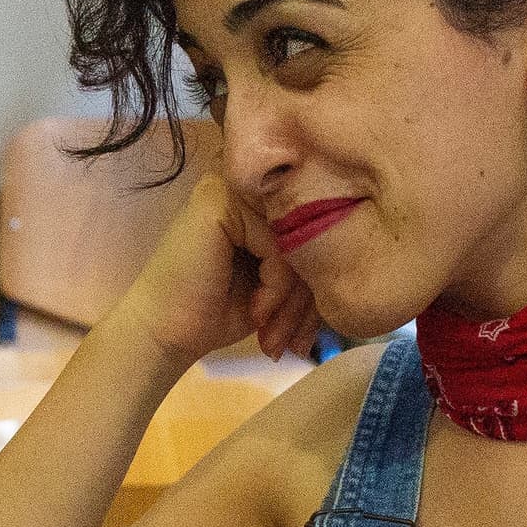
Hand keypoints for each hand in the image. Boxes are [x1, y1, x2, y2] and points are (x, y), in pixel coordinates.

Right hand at [117, 177, 323, 364]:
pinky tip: (257, 312)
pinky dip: (276, 286)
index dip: (315, 282)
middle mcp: (243, 186)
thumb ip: (306, 262)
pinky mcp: (220, 202)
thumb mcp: (274, 286)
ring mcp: (229, 188)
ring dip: (293, 297)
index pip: (310, 228)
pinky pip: (278, 243)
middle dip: (307, 296)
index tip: (304, 332)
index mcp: (256, 200)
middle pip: (308, 231)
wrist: (163, 334)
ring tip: (274, 332)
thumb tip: (363, 261)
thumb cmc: (214, 313)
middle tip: (296, 340)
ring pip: (297, 238)